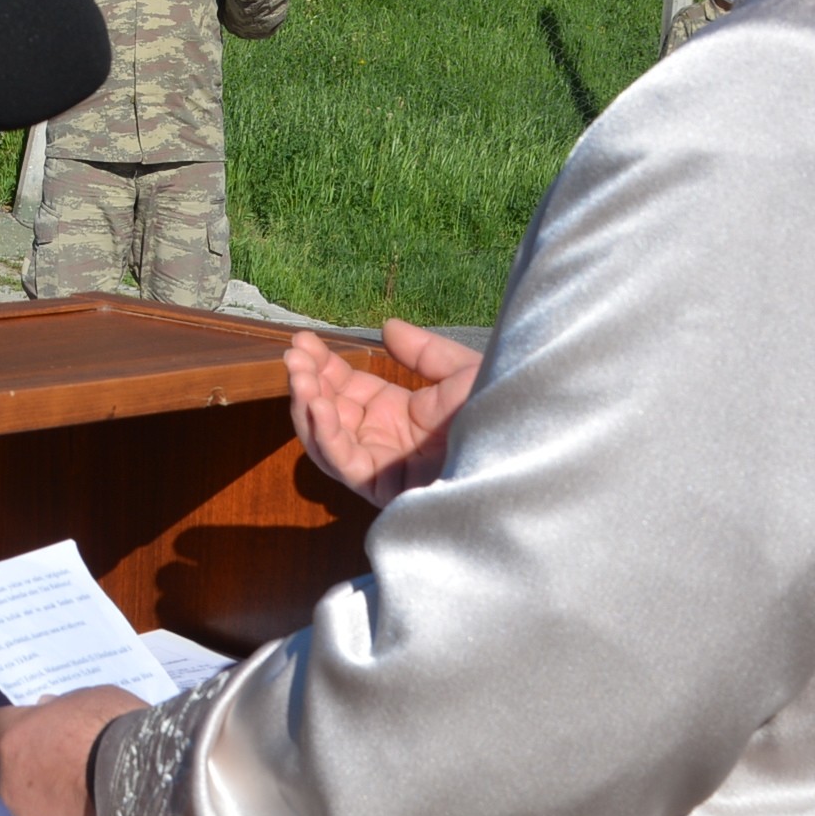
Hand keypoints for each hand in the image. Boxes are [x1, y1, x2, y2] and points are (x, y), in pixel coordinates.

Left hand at [0, 686, 148, 815]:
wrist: (143, 785)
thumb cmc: (116, 732)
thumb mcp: (91, 699)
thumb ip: (63, 707)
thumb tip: (49, 709)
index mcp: (13, 738)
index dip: (23, 728)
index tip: (41, 731)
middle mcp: (10, 781)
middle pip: (13, 770)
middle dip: (36, 765)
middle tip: (71, 763)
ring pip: (32, 807)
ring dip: (51, 800)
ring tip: (90, 793)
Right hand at [285, 320, 484, 507]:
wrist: (520, 448)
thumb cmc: (500, 413)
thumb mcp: (460, 373)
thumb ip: (423, 353)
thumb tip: (388, 327)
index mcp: (398, 413)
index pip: (346, 389)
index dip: (323, 365)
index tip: (303, 340)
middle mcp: (383, 440)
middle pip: (328, 413)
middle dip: (307, 382)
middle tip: (293, 355)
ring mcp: (382, 466)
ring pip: (326, 439)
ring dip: (307, 407)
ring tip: (299, 375)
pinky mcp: (385, 488)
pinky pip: (344, 463)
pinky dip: (327, 435)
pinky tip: (320, 405)